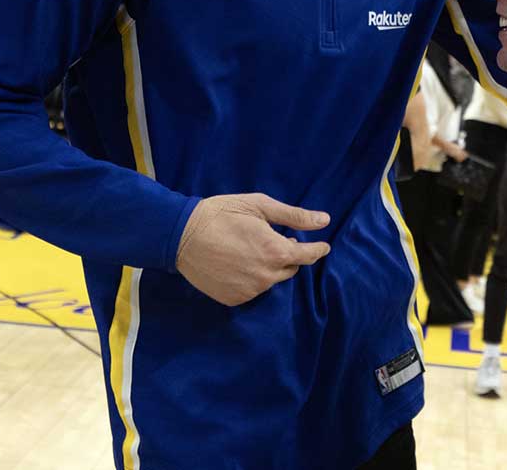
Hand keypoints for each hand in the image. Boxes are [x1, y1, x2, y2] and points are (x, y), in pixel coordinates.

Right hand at [175, 194, 330, 305]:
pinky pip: (253, 289)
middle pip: (290, 269)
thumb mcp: (259, 206)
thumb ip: (294, 216)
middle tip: (272, 240)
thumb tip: (324, 220)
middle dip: (287, 255)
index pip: (308, 255)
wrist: (181, 235)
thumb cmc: (222, 214)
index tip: (323, 246)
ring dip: (269, 267)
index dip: (318, 249)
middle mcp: (266, 276)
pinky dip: (251, 278)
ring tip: (250, 249)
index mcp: (276, 252)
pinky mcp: (234, 299)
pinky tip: (237, 263)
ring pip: (271, 280)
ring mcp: (250, 290)